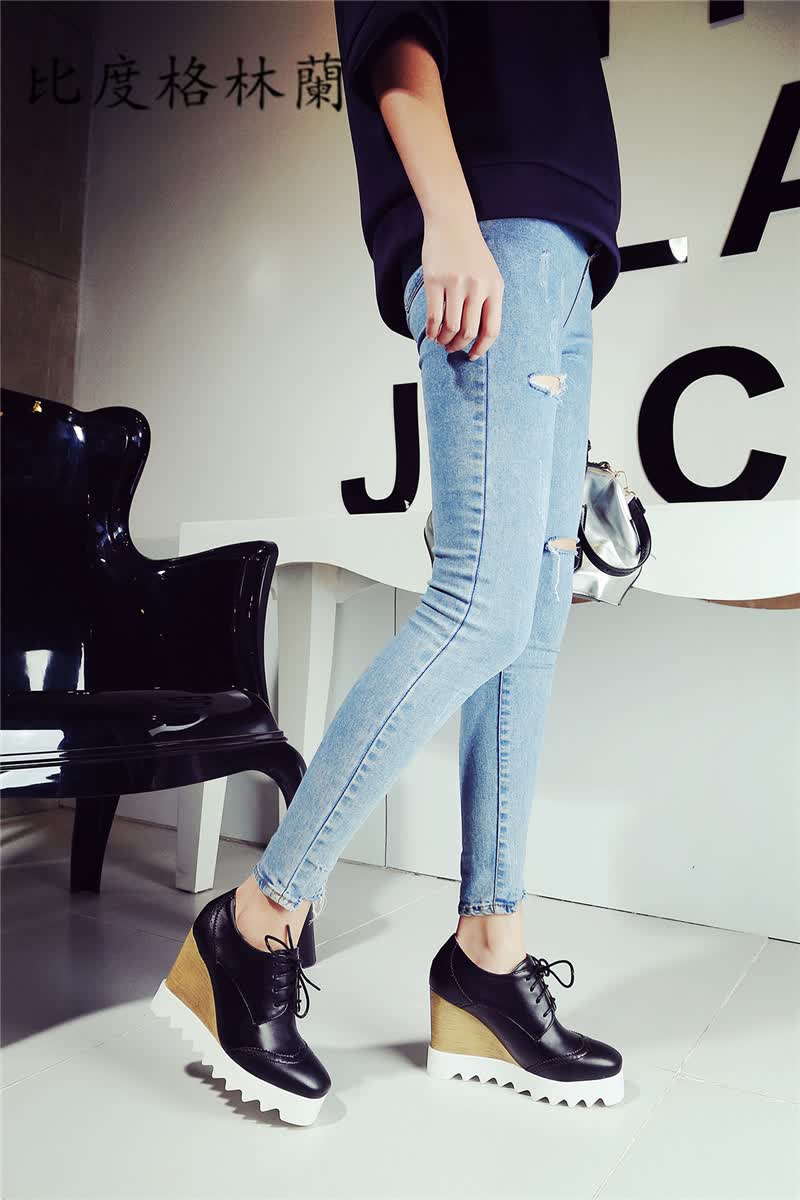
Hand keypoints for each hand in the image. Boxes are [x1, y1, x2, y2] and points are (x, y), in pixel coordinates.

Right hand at [420, 213, 503, 358]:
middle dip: (459, 345)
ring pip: (451, 327)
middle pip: (469, 332)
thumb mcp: (489, 274)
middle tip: (451, 347)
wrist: (452, 222)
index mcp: (495, 288)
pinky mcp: (435, 280)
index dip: (482, 348)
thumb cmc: (470, 251)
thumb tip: (478, 335)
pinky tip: (430, 333)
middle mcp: (478, 287)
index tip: (472, 355)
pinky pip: (434, 316)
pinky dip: (431, 330)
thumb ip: (488, 301)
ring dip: (444, 339)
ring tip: (440, 340)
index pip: (492, 329)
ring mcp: (456, 284)